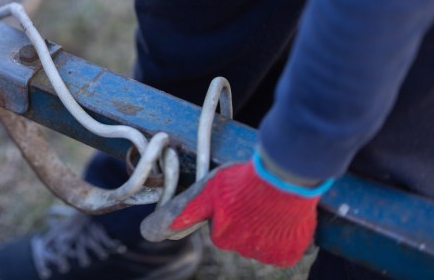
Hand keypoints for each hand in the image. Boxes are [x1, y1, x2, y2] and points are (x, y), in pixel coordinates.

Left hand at [140, 152, 332, 266]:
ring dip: (264, 225)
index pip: (219, 229)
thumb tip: (147, 232)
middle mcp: (240, 249)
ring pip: (261, 240)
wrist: (283, 178)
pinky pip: (282, 247)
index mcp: (221, 235)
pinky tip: (282, 216)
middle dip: (245, 219)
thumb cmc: (241, 181)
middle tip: (253, 197)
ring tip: (269, 202)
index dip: (226, 212)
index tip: (235, 201)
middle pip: (239, 236)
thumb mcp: (206, 191)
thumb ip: (182, 214)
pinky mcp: (285, 254)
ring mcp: (264, 253)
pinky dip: (284, 235)